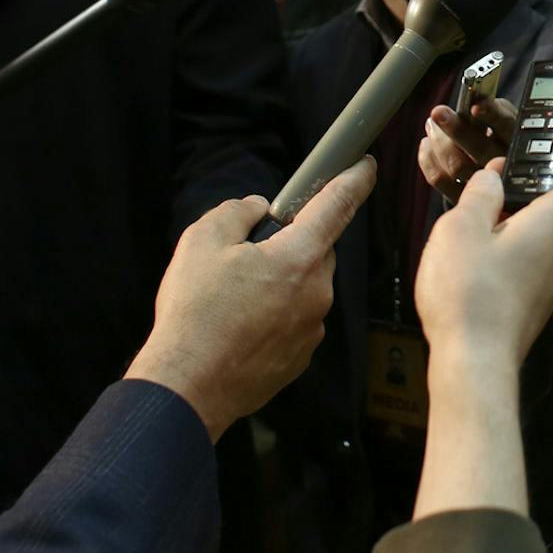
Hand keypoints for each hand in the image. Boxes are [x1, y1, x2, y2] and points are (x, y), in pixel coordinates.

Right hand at [124, 158, 376, 439]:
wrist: (187, 387)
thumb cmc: (195, 313)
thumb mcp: (202, 242)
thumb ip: (236, 213)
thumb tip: (257, 211)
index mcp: (300, 257)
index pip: (338, 205)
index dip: (353, 179)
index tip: (365, 166)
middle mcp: (317, 293)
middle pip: (316, 250)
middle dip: (290, 244)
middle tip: (247, 254)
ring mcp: (312, 329)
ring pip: (304, 288)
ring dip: (280, 284)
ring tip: (233, 299)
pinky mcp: (300, 358)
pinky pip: (295, 321)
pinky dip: (275, 317)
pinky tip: (239, 327)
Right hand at [414, 122, 552, 367]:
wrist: (473, 364)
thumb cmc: (471, 294)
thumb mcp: (462, 227)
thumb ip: (481, 195)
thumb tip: (493, 180)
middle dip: (551, 170)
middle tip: (525, 146)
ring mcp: (552, 275)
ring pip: (549, 225)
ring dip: (528, 201)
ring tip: (494, 181)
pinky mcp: (535, 294)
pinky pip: (534, 248)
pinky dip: (517, 228)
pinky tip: (484, 227)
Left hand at [419, 96, 518, 200]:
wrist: (504, 176)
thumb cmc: (501, 137)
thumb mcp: (506, 121)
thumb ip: (494, 110)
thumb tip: (472, 100)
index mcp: (519, 141)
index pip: (508, 127)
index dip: (492, 116)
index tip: (475, 106)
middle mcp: (505, 166)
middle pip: (481, 150)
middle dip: (456, 128)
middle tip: (438, 112)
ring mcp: (485, 187)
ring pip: (457, 165)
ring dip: (438, 141)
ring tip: (431, 124)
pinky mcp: (464, 198)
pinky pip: (440, 179)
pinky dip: (428, 159)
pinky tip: (426, 144)